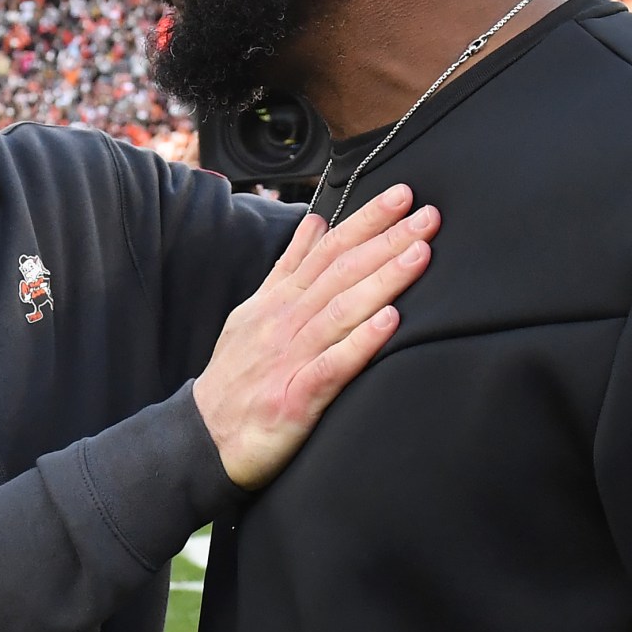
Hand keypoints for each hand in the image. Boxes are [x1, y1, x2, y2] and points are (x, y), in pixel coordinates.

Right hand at [194, 183, 438, 489]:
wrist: (204, 436)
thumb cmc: (238, 375)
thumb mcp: (254, 311)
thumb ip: (288, 268)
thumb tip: (316, 222)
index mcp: (280, 300)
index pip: (328, 249)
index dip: (366, 220)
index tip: (402, 195)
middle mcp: (285, 321)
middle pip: (341, 272)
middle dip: (387, 240)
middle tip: (428, 215)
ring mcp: (290, 358)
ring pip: (342, 311)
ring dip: (383, 280)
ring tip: (419, 255)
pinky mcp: (294, 398)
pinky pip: (332, 365)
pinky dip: (360, 342)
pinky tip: (389, 322)